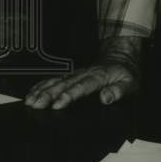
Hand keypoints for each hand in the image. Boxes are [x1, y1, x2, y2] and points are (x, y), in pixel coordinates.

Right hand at [25, 38, 141, 109]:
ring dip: (42, 90)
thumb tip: (106, 98)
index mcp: (99, 76)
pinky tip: (33, 92)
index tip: (57, 104)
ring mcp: (76, 73)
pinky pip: (55, 78)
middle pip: (64, 84)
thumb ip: (119, 90)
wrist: (122, 57)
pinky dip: (42, 85)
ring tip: (30, 101)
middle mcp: (85, 73)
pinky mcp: (71, 74)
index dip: (69, 95)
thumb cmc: (126, 73)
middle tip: (36, 104)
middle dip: (49, 94)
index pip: (82, 86)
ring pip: (57, 81)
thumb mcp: (130, 83)